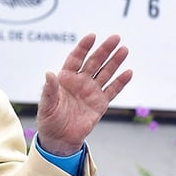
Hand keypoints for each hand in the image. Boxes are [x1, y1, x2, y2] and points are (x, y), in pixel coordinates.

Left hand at [36, 34, 132, 155]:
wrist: (59, 138)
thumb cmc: (49, 119)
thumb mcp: (47, 105)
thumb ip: (50, 90)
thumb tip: (49, 73)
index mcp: (65, 78)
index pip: (76, 58)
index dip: (83, 47)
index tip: (92, 36)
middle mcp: (80, 82)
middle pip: (94, 62)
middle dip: (104, 50)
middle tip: (115, 38)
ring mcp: (91, 91)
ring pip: (105, 73)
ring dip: (115, 62)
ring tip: (124, 49)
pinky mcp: (100, 104)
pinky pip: (112, 90)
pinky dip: (120, 82)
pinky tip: (128, 72)